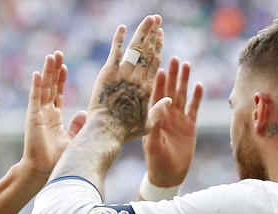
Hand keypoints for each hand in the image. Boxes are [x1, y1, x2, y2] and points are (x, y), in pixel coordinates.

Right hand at [23, 51, 87, 175]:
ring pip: (43, 88)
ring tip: (51, 56)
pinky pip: (35, 97)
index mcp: (55, 118)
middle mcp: (46, 113)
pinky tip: (38, 73)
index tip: (65, 65)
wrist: (44, 170)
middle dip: (54, 70)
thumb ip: (77, 126)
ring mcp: (38, 114)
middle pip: (51, 86)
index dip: (61, 79)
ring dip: (47, 72)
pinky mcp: (33, 117)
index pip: (58, 93)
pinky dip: (36, 85)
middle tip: (58, 53)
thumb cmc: (58, 159)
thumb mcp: (73, 139)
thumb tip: (84, 112)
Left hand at [86, 15, 168, 141]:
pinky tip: (122, 27)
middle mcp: (138, 78)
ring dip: (142, 31)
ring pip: (136, 48)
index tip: (160, 34)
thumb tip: (170, 100)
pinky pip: (115, 52)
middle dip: (153, 33)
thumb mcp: (147, 124)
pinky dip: (118, 39)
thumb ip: (158, 110)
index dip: (158, 46)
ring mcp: (124, 73)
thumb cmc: (126, 130)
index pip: (155, 62)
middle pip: (148, 51)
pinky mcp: (109, 72)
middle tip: (157, 19)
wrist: (107, 129)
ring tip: (148, 19)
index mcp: (148, 88)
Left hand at [142, 57, 203, 186]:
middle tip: (174, 58)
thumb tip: (162, 105)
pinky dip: (197, 97)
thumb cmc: (156, 161)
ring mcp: (178, 119)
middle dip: (172, 74)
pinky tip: (199, 85)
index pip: (156, 96)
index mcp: (154, 118)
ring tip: (186, 64)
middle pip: (170, 90)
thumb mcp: (152, 144)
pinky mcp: (190, 125)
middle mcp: (166, 115)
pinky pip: (194, 108)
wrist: (169, 175)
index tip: (159, 68)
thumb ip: (156, 124)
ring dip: (184, 80)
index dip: (158, 82)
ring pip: (182, 95)